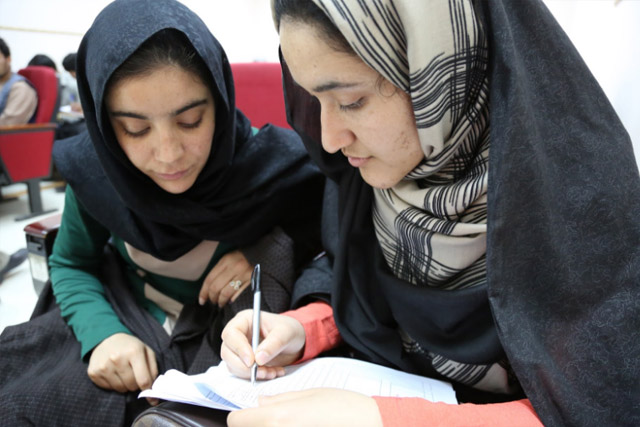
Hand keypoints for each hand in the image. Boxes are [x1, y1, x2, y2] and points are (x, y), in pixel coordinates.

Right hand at [88, 332, 157, 403]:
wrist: (107, 338)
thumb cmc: (130, 346)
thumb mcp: (146, 351)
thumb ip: (153, 369)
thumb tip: (154, 389)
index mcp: (134, 352)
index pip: (143, 379)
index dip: (149, 391)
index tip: (153, 400)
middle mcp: (117, 359)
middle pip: (131, 386)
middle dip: (136, 384)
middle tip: (135, 376)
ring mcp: (104, 366)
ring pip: (120, 389)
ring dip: (125, 385)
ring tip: (124, 373)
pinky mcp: (94, 372)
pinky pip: (108, 388)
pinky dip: (113, 384)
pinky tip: (114, 373)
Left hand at [199, 250, 252, 306]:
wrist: (262, 254)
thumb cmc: (243, 257)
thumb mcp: (229, 258)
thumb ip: (220, 270)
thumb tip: (209, 289)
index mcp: (226, 260)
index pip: (210, 279)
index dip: (203, 292)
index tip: (201, 300)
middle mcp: (234, 267)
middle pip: (216, 287)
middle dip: (212, 298)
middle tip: (212, 302)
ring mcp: (244, 274)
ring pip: (226, 293)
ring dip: (221, 301)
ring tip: (220, 303)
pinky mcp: (253, 280)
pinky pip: (239, 294)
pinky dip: (232, 299)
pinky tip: (230, 301)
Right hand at [220, 310, 305, 379]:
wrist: (294, 341)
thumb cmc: (289, 330)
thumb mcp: (286, 333)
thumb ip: (274, 344)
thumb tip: (259, 359)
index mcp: (244, 320)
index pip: (231, 334)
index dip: (239, 348)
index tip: (252, 361)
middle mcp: (238, 334)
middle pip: (227, 352)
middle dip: (243, 366)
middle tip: (262, 372)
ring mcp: (238, 349)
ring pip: (233, 365)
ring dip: (251, 374)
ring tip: (273, 372)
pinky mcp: (243, 362)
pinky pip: (242, 373)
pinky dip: (256, 377)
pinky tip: (273, 373)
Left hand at [227, 389, 382, 426]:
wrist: (371, 424)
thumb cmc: (344, 408)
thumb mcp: (310, 394)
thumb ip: (280, 399)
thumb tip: (260, 402)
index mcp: (278, 417)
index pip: (237, 422)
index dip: (241, 416)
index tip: (249, 414)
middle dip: (256, 424)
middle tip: (274, 418)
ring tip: (292, 422)